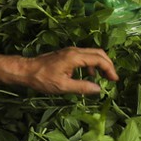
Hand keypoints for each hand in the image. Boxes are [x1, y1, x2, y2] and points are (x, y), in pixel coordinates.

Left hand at [2, 47, 117, 94]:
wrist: (26, 70)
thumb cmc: (42, 79)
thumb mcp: (63, 86)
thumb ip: (82, 87)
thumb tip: (99, 89)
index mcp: (75, 57)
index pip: (99, 59)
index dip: (109, 69)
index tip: (114, 80)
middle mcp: (75, 51)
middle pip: (98, 53)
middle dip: (108, 64)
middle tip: (113, 78)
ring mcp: (70, 51)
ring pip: (92, 54)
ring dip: (100, 64)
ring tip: (104, 77)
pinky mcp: (67, 54)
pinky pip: (85, 56)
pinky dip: (92, 64)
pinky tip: (89, 75)